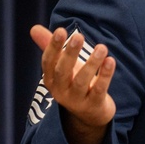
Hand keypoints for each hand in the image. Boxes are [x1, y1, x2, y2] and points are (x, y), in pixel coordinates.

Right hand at [30, 25, 116, 143]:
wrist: (90, 116)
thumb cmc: (75, 84)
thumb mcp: (63, 66)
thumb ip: (50, 47)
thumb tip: (34, 28)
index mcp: (51, 79)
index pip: (48, 62)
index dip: (53, 47)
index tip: (61, 31)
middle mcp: (61, 90)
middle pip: (62, 71)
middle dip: (69, 54)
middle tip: (78, 36)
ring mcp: (77, 100)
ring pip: (82, 81)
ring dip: (92, 63)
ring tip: (102, 47)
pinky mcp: (94, 105)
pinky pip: (99, 89)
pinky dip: (105, 75)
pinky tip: (111, 61)